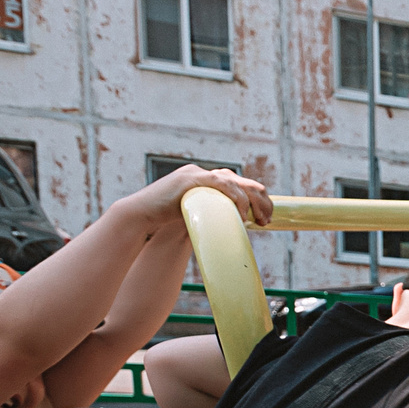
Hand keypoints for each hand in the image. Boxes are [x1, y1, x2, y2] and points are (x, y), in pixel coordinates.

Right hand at [125, 164, 271, 229]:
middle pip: (244, 182)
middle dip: (261, 201)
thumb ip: (215, 218)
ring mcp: (198, 174)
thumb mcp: (199, 218)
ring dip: (252, 202)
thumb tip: (236, 233)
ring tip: (258, 220)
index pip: (242, 185)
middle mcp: (206, 175)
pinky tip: (241, 212)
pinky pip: (221, 184)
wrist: (142, 216)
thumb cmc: (168, 222)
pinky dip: (235, 197)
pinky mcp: (192, 178)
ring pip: (236, 182)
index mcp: (210, 182)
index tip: (266, 219)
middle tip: (267, 221)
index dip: (259, 201)